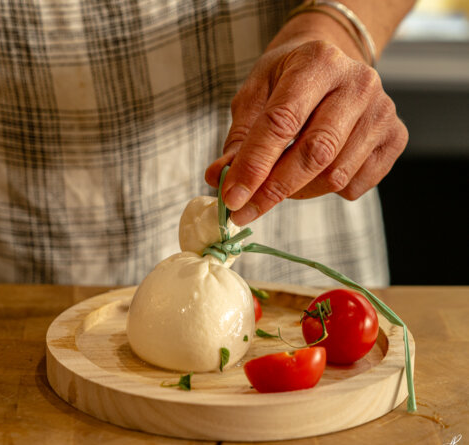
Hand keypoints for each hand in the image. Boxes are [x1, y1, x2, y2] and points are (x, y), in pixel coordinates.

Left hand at [205, 38, 407, 225]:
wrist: (329, 66)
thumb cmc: (286, 81)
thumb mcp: (255, 95)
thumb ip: (238, 138)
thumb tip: (218, 178)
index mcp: (317, 63)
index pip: (281, 122)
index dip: (254, 165)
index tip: (231, 198)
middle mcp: (358, 83)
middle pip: (315, 153)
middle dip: (273, 190)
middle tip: (243, 211)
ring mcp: (383, 111)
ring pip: (335, 175)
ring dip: (298, 192)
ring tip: (278, 182)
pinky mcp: (396, 137)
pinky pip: (356, 185)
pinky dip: (327, 191)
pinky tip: (314, 172)